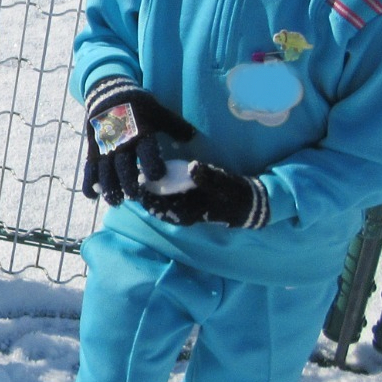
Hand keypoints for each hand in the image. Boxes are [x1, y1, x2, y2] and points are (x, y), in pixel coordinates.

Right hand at [80, 78, 197, 204]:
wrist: (108, 93)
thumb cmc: (138, 105)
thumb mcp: (158, 111)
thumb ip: (175, 126)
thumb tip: (192, 137)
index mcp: (140, 133)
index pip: (147, 153)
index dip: (153, 166)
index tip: (157, 177)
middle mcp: (121, 143)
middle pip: (124, 168)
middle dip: (129, 185)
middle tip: (135, 196)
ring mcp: (104, 148)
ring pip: (105, 172)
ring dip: (110, 189)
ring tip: (116, 202)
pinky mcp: (93, 150)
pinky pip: (89, 169)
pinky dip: (89, 183)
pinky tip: (92, 197)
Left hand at [139, 160, 269, 228]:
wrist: (247, 204)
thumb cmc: (234, 194)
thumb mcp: (223, 184)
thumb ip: (207, 176)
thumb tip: (193, 167)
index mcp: (187, 213)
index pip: (159, 208)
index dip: (146, 196)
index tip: (138, 180)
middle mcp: (182, 214)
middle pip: (155, 206)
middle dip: (144, 192)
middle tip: (134, 174)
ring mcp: (184, 209)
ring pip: (159, 203)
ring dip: (150, 191)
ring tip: (139, 174)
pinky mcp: (187, 203)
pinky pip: (167, 198)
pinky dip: (159, 189)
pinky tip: (154, 176)